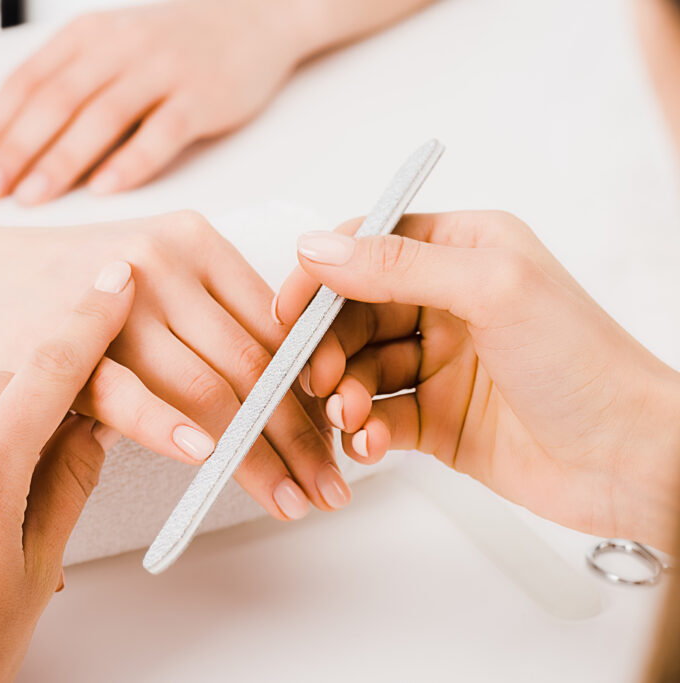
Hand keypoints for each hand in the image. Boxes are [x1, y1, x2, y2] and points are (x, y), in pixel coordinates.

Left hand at [0, 0, 305, 203]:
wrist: (254, 18)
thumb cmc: (170, 43)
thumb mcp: (103, 47)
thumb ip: (51, 80)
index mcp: (88, 36)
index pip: (28, 82)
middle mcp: (120, 48)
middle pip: (56, 100)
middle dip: (16, 149)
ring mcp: (163, 70)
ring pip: (102, 117)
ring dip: (62, 160)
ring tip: (31, 198)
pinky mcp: (203, 97)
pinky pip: (162, 133)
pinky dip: (131, 162)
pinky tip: (104, 190)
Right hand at [0, 178, 342, 518]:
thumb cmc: (56, 286)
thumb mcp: (142, 282)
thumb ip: (205, 322)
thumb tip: (279, 397)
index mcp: (196, 241)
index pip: (278, 326)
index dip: (319, 389)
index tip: (342, 438)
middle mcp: (166, 260)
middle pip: (256, 361)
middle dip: (303, 434)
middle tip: (334, 486)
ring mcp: (116, 298)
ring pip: (211, 385)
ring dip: (258, 453)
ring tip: (292, 501)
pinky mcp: (66, 343)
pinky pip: (130, 392)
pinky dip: (171, 427)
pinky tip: (209, 459)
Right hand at [275, 211, 679, 547]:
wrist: (632, 460)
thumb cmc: (585, 364)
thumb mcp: (492, 290)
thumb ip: (398, 266)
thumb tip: (318, 247)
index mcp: (464, 251)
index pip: (369, 247)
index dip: (322, 276)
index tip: (289, 309)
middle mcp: (447, 302)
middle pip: (353, 312)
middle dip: (328, 345)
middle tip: (317, 375)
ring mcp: (439, 363)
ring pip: (358, 368)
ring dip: (342, 392)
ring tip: (350, 414)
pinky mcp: (435, 418)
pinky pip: (376, 417)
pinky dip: (363, 431)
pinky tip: (370, 442)